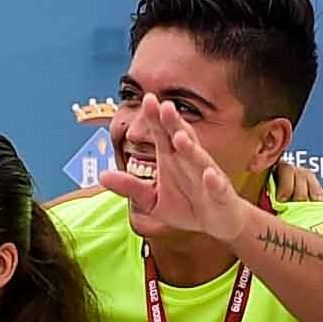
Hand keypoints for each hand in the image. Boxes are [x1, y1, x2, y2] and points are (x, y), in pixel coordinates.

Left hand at [103, 99, 255, 246]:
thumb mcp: (151, 198)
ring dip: (191, 148)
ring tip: (180, 137)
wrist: (218, 222)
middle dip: (173, 123)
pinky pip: (217, 187)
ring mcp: (207, 177)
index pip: (162, 134)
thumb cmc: (186, 205)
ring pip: (199, 159)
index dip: (155, 118)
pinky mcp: (220, 195)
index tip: (147, 99)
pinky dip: (213, 181)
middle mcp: (190, 163)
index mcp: (172, 159)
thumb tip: (102, 176)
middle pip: (181, 138)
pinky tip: (209, 176)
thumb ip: (129, 186)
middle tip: (164, 106)